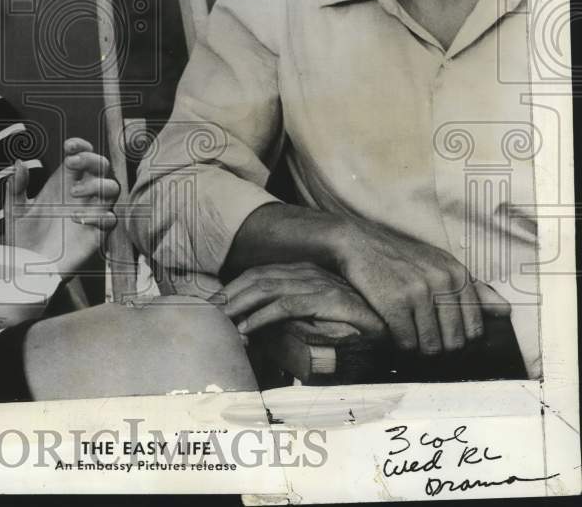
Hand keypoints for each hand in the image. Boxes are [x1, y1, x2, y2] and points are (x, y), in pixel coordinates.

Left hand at [4, 138, 118, 275]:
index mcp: (63, 183)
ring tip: (74, 193)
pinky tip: (77, 219)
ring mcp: (90, 213)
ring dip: (98, 185)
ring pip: (112, 189)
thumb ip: (16, 186)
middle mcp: (81, 196)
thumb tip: (19, 162)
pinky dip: (98, 216)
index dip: (81, 146)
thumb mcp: (15, 209)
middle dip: (91, 159)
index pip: (82, 156)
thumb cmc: (22, 237)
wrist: (25, 268)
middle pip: (101, 167)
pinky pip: (110, 220)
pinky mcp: (95, 235)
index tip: (68, 146)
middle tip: (72, 163)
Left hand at [212, 262, 386, 338]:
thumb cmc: (355, 328)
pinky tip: (247, 328)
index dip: (236, 287)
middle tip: (211, 311)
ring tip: (224, 321)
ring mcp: (319, 284)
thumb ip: (296, 316)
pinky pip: (287, 305)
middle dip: (232, 294)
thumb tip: (263, 327)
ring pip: (268, 288)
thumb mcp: (318, 318)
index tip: (216, 303)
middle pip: (259, 278)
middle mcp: (309, 274)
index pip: (262, 274)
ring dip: (242, 305)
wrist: (393, 330)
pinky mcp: (328, 299)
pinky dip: (262, 317)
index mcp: (305, 274)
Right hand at [334, 217, 510, 355]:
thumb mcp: (440, 263)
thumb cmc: (400, 256)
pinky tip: (395, 336)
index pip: (474, 328)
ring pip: (430, 346)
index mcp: (457, 273)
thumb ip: (472, 288)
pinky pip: (406, 342)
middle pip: (454, 341)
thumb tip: (505, 311)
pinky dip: (401, 346)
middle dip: (440, 349)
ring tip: (410, 342)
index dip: (460, 341)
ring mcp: (417, 291)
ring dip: (419, 351)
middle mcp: (441, 281)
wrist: (357, 241)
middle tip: (425, 345)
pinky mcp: (394, 302)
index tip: (444, 341)